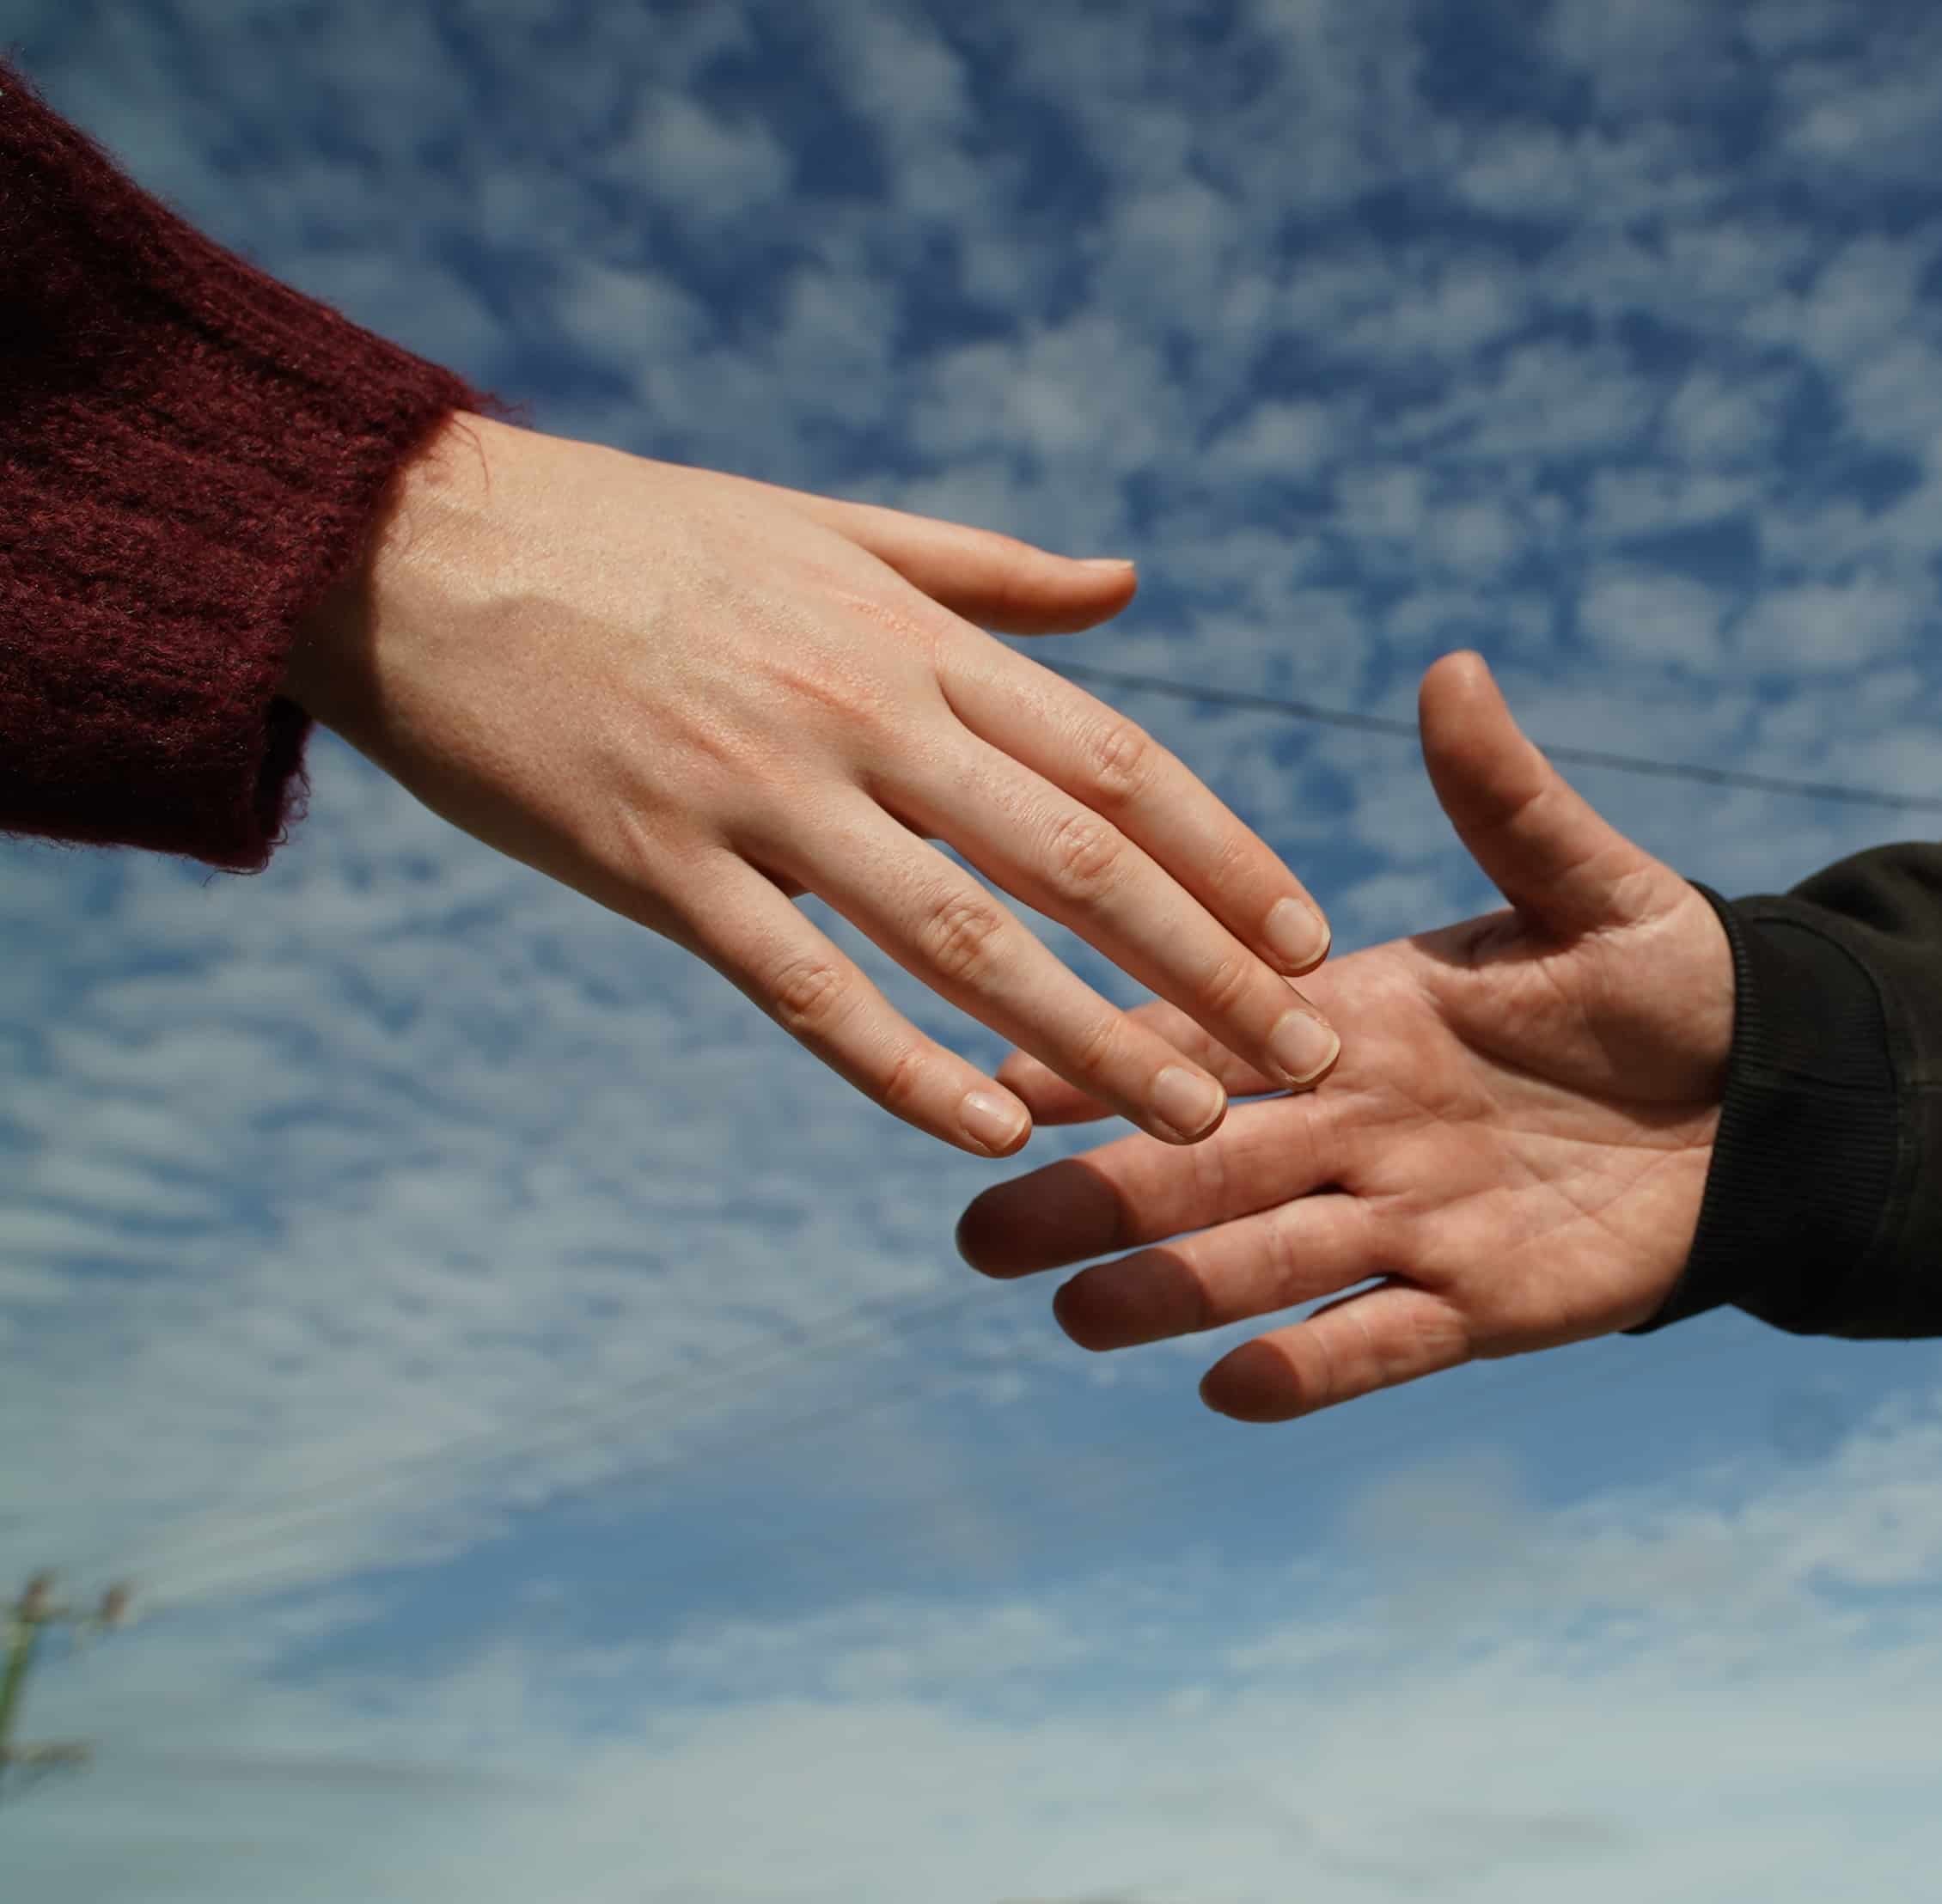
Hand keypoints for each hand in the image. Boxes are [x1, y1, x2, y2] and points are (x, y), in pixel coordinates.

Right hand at [285, 412, 1342, 1155]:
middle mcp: (862, 716)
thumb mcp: (830, 526)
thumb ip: (988, 574)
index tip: (1310, 937)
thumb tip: (1129, 586)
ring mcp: (762, 794)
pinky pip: (805, 989)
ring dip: (1094, 1036)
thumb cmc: (638, 534)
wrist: (416, 545)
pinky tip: (992, 1130)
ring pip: (966, 939)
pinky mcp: (660, 866)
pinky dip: (903, 1067)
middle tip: (1307, 1055)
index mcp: (913, 639)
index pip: (1115, 761)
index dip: (1226, 854)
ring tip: (1196, 1121)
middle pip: (1076, 862)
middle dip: (1206, 966)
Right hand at [954, 652, 1732, 1418]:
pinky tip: (1231, 1389)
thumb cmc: (1676, 980)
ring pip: (1268, 1262)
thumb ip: (1508, 802)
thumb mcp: (1593, 886)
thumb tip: (1453, 671)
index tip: (998, 1066)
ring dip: (1173, 1290)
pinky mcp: (1480, 1302)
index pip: (1212, 1029)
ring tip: (1072, 1314)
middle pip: (1204, 1165)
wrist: (1771, 1098)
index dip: (1111, 1047)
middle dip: (1098, 1194)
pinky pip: (1382, 1342)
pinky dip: (1313, 1368)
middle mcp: (1362, 1125)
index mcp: (1364, 1016)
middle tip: (980, 1228)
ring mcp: (1412, 1221)